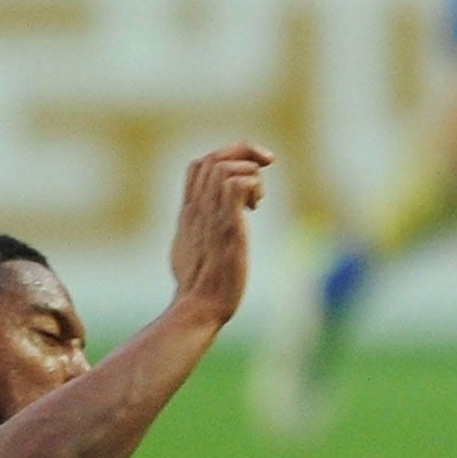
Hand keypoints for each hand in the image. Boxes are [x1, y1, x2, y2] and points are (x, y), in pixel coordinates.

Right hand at [168, 142, 271, 325]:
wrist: (198, 307)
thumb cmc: (196, 288)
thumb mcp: (189, 251)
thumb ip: (197, 232)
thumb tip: (207, 232)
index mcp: (189, 212)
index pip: (198, 165)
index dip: (225, 156)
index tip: (249, 169)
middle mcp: (197, 208)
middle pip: (213, 156)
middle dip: (244, 151)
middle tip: (267, 164)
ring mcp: (210, 216)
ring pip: (225, 166)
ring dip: (249, 172)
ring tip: (257, 199)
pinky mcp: (228, 227)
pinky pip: (239, 184)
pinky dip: (252, 185)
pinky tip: (255, 207)